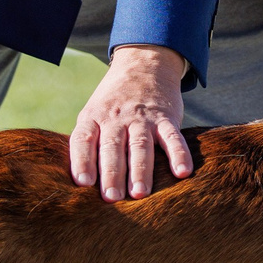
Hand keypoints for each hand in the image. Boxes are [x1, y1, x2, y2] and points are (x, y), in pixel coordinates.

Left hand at [70, 44, 192, 200]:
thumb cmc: (112, 104)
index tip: (83, 183)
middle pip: (112, 146)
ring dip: (140, 170)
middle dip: (112, 173)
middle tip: (112, 197)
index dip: (82, 161)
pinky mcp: (165, 117)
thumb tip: (81, 188)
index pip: (84, 140)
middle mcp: (116, 117)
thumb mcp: (94, 114)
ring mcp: (141, 117)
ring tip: (140, 194)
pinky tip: (182, 172)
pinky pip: (173, 136)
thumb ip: (89, 144)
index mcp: (93, 117)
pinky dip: (178, 154)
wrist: (144, 65)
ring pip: (140, 144)